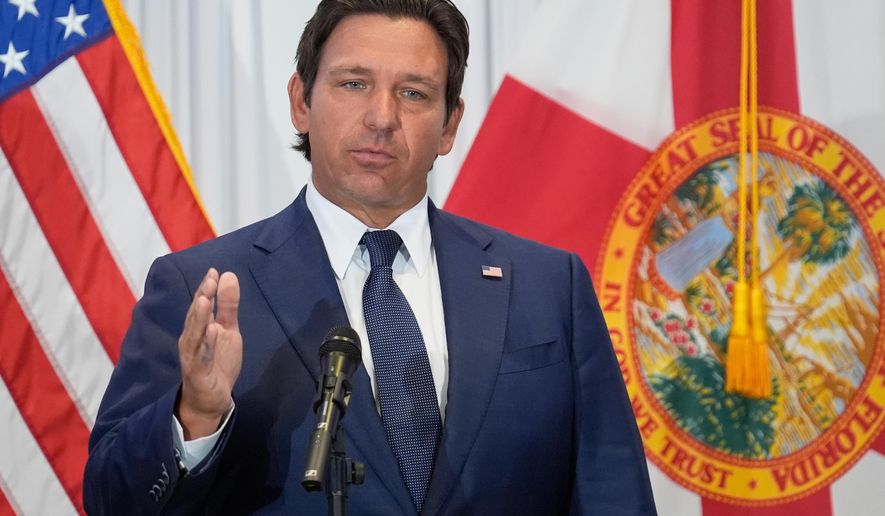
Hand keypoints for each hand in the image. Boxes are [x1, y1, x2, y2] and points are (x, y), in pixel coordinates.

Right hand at [176, 268, 242, 439]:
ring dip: (200, 317)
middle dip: (202, 297)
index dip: (206, 288)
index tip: (214, 271)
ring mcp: (192, 356)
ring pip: (195, 334)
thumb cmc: (217, 362)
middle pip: (196, 316)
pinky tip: (213, 331)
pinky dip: (207, 343)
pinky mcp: (198, 373)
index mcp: (198, 328)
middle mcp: (191, 340)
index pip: (200, 305)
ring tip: (206, 300)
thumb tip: (227, 275)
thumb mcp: (228, 331)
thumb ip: (228, 306)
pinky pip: (202, 357)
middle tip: (210, 279)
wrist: (211, 399)